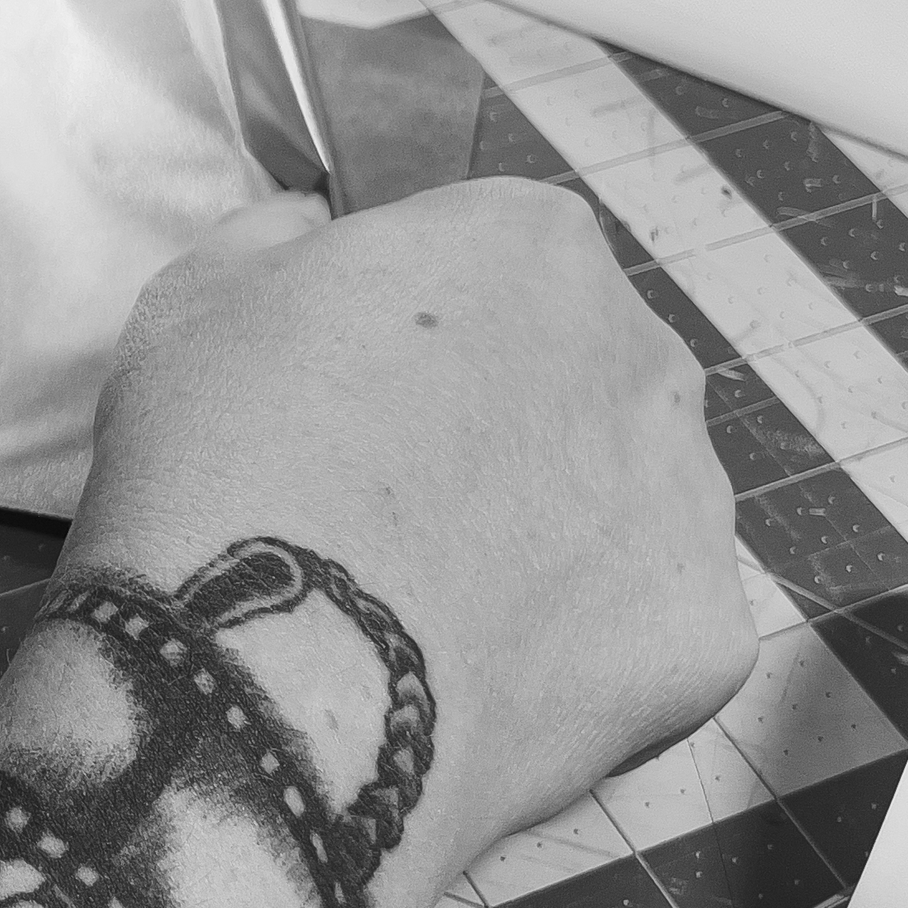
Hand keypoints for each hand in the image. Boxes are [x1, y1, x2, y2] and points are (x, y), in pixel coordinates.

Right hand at [75, 180, 754, 907]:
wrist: (274, 676)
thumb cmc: (222, 461)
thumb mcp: (199, 294)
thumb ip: (279, 240)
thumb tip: (310, 231)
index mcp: (530, 240)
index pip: (489, 266)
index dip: (408, 340)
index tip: (347, 405)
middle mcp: (645, 348)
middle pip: (577, 379)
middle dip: (503, 434)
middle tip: (392, 513)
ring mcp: (694, 496)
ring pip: (622, 504)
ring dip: (554, 537)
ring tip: (436, 605)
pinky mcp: (708, 632)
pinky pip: (644, 630)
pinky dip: (580, 653)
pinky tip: (487, 675)